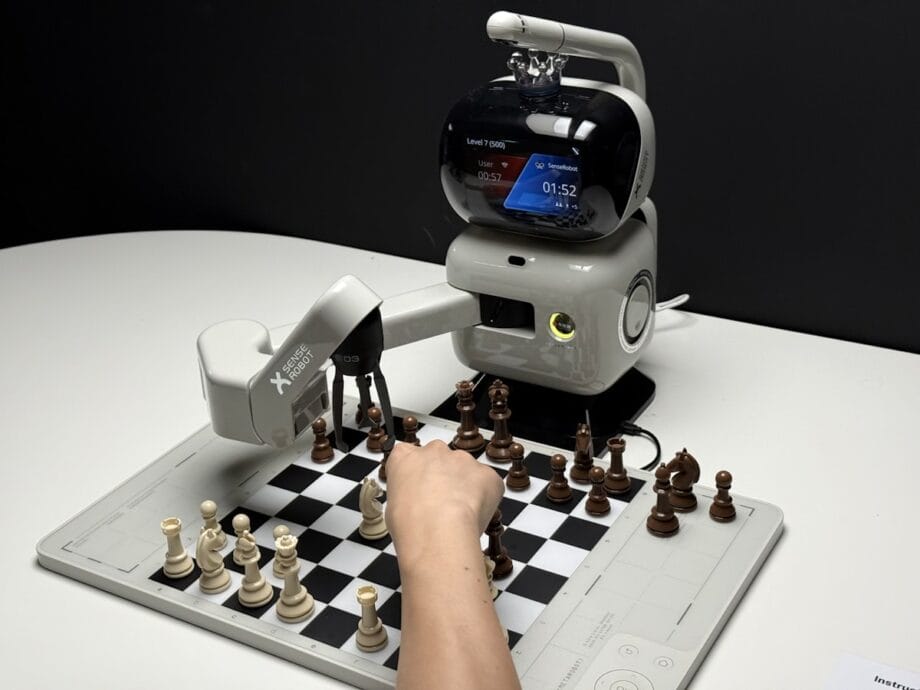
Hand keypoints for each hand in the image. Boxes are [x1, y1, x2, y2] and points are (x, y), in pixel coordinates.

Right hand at [384, 440, 502, 565]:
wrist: (438, 530)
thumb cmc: (410, 524)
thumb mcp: (392, 509)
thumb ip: (406, 495)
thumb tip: (416, 504)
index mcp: (405, 456)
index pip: (408, 456)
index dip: (415, 476)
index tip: (418, 491)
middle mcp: (434, 451)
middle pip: (439, 460)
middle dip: (441, 478)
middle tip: (439, 505)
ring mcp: (462, 459)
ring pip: (465, 471)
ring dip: (463, 488)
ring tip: (456, 515)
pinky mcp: (487, 473)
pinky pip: (487, 484)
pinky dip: (484, 498)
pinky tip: (473, 515)